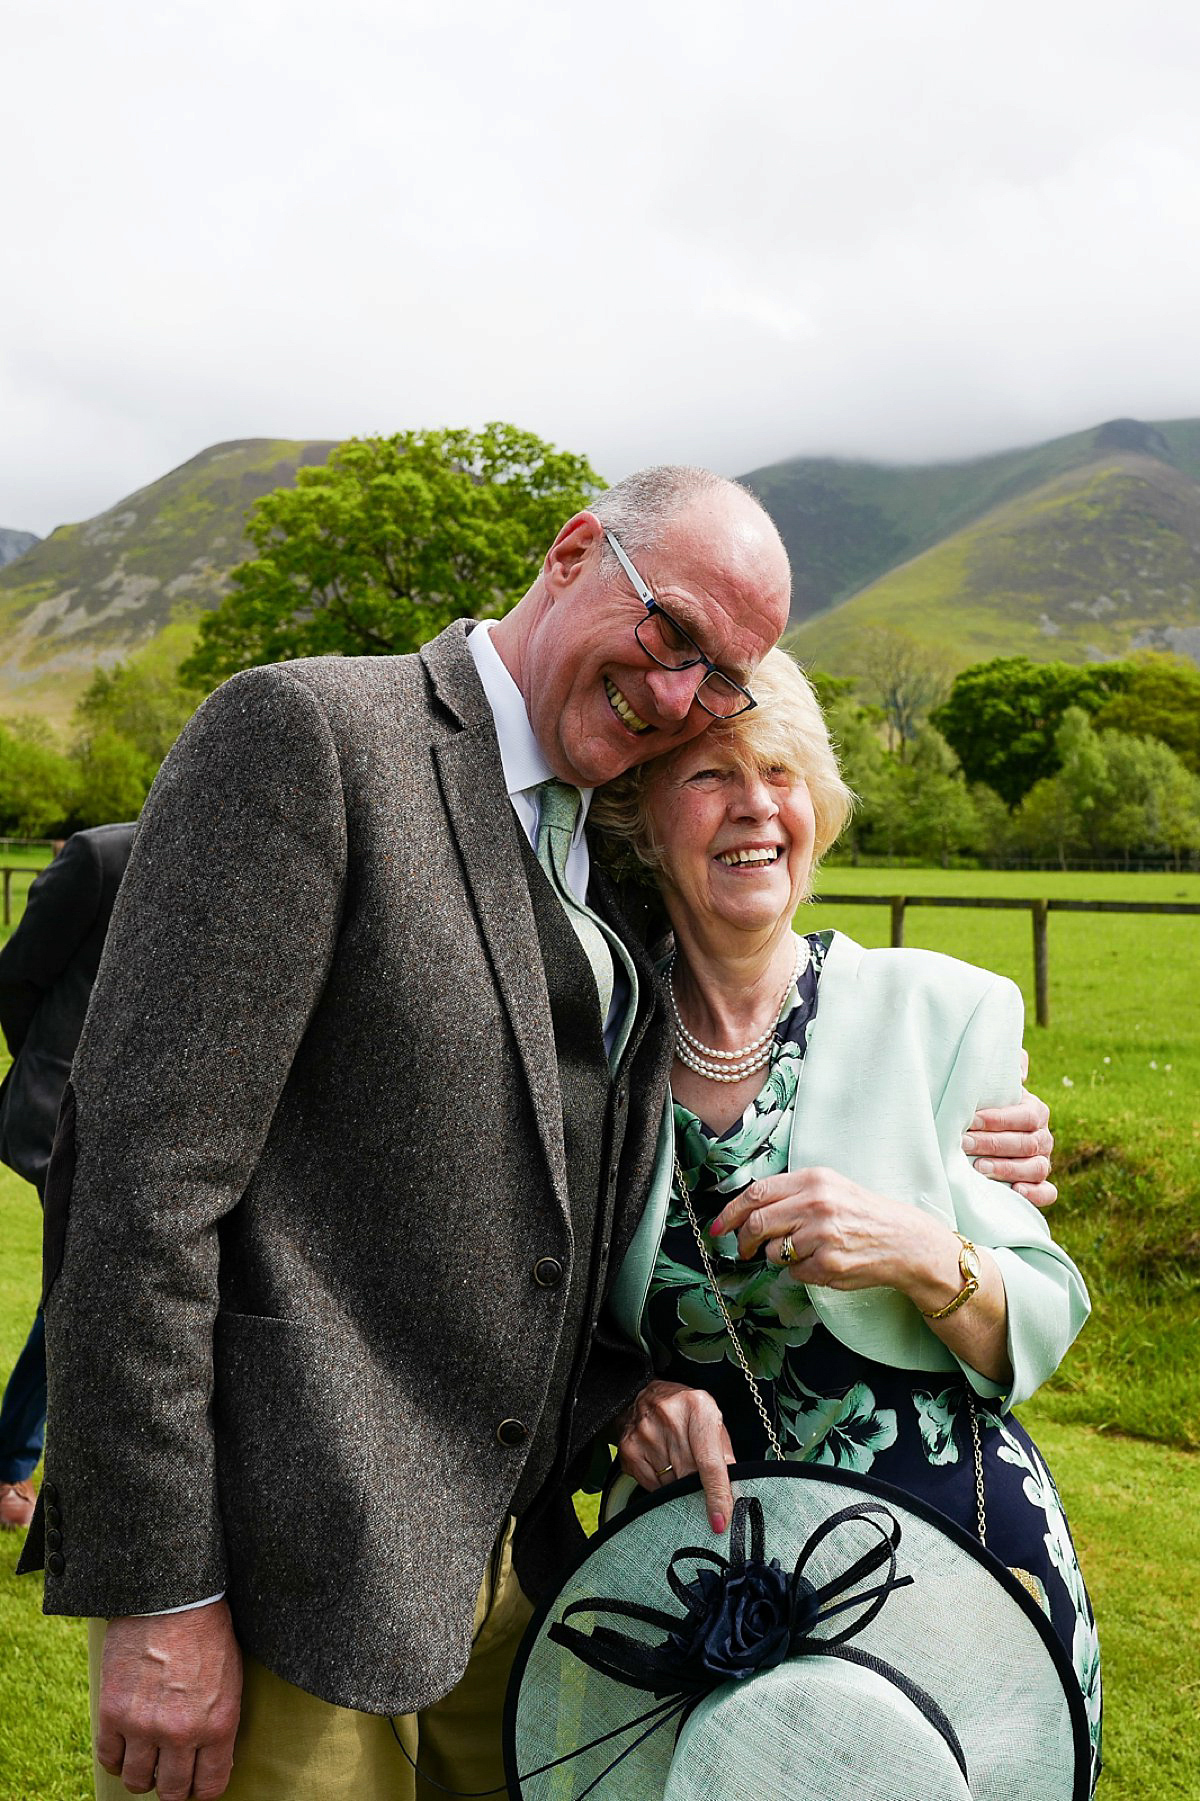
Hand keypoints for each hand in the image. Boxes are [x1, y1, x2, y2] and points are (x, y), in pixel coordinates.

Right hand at [96, 1601, 241, 1799]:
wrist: (172, 1597)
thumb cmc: (207, 1634)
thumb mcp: (231, 1680)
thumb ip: (219, 1725)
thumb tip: (210, 1763)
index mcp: (219, 1724)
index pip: (210, 1787)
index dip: (202, 1791)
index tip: (196, 1784)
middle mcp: (181, 1733)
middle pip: (172, 1792)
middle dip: (173, 1787)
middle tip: (171, 1773)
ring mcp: (144, 1725)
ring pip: (137, 1782)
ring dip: (143, 1774)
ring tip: (148, 1758)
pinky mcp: (113, 1712)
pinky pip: (108, 1759)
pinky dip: (116, 1758)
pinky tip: (126, 1745)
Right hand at [616, 1379, 734, 1533]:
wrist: (644, 1395)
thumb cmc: (686, 1413)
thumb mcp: (712, 1422)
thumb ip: (724, 1456)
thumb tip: (733, 1494)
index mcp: (699, 1408)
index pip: (710, 1462)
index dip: (717, 1495)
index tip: (720, 1521)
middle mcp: (670, 1418)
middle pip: (689, 1477)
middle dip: (697, 1488)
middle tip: (698, 1481)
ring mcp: (645, 1433)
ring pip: (670, 1485)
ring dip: (678, 1484)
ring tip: (677, 1461)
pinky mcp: (629, 1449)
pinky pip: (651, 1486)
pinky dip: (660, 1483)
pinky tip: (661, 1463)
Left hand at [712, 1168, 950, 1299]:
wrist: (902, 1240)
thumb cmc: (861, 1213)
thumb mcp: (828, 1188)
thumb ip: (790, 1194)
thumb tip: (745, 1211)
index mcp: (813, 1180)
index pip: (756, 1193)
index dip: (731, 1212)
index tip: (718, 1227)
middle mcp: (816, 1204)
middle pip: (757, 1224)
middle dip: (744, 1240)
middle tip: (743, 1249)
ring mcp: (822, 1236)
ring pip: (774, 1253)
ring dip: (780, 1256)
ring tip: (806, 1249)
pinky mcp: (828, 1264)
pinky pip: (795, 1273)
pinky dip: (802, 1271)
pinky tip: (823, 1261)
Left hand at [963, 1051, 1055, 1208]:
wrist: (982, 1132)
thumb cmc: (984, 1105)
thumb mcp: (993, 1083)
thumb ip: (1005, 1067)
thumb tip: (1018, 1068)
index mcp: (1035, 1111)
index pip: (1023, 1116)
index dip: (998, 1119)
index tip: (970, 1120)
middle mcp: (1043, 1137)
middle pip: (1025, 1143)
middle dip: (993, 1144)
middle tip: (965, 1144)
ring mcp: (1042, 1162)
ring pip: (1036, 1168)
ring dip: (1007, 1169)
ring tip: (979, 1168)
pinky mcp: (1038, 1185)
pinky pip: (1047, 1192)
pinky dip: (1036, 1194)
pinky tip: (1015, 1191)